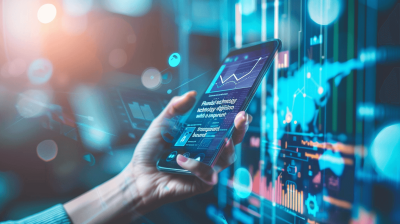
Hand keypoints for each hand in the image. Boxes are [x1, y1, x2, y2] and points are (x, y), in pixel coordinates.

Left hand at [129, 91, 252, 213]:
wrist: (138, 175)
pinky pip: (207, 174)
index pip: (224, 127)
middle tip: (241, 119)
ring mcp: (206, 168)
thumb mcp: (162, 123)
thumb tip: (192, 94)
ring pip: (227, 159)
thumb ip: (175, 108)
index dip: (236, 120)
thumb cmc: (151, 150)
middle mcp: (208, 152)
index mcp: (202, 137)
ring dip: (226, 149)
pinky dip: (195, 165)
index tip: (242, 110)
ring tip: (223, 140)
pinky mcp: (201, 183)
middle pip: (232, 142)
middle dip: (240, 130)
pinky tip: (180, 159)